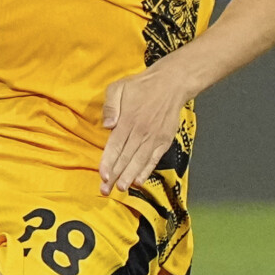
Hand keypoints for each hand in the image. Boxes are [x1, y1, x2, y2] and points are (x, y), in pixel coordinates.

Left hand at [98, 62, 195, 194]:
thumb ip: (110, 106)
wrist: (172, 84)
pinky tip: (139, 181)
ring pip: (139, 161)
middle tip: (105, 190)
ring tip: (121, 189)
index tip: (103, 176)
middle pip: (125, 158)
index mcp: (127, 120)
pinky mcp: (164, 140)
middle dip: (115, 176)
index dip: (108, 163)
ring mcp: (154, 137)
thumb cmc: (142, 85)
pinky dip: (146, 171)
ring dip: (130, 177)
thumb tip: (107, 125)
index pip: (115, 146)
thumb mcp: (119, 87)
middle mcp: (141, 131)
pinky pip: (154, 159)